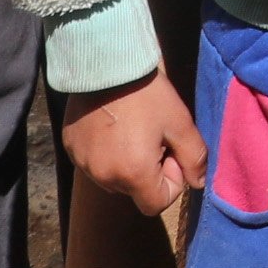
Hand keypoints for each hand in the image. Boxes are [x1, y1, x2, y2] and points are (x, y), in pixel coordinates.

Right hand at [61, 70, 204, 223]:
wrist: (106, 63)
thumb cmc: (148, 93)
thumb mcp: (180, 123)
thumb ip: (193, 157)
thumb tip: (198, 183)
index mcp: (133, 174)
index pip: (156, 204)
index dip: (171, 181)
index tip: (170, 150)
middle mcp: (104, 177)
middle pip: (135, 191)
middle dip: (149, 171)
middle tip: (152, 136)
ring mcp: (83, 164)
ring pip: (113, 178)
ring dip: (127, 162)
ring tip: (132, 128)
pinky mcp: (70, 149)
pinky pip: (94, 163)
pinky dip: (106, 152)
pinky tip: (112, 125)